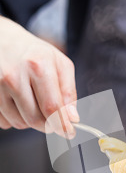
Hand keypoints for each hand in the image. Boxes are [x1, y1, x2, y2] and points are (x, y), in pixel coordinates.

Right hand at [0, 16, 78, 136]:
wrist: (2, 39)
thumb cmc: (35, 53)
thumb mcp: (59, 64)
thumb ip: (69, 92)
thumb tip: (72, 119)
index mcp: (37, 66)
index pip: (52, 108)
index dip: (63, 125)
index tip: (69, 133)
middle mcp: (14, 76)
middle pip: (35, 119)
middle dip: (48, 125)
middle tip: (54, 120)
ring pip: (20, 123)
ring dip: (31, 121)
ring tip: (33, 103)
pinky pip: (5, 122)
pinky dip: (15, 118)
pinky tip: (17, 102)